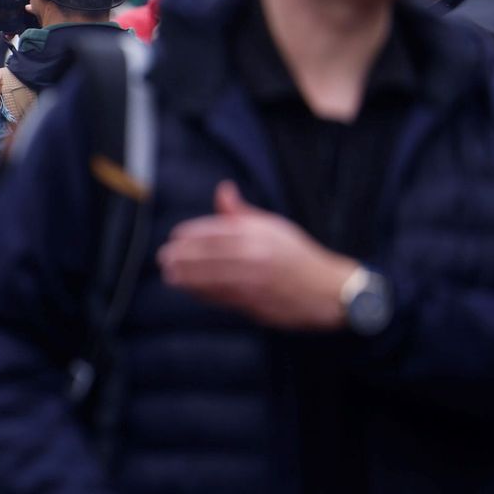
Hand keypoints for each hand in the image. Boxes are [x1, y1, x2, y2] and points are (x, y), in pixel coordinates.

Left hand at [158, 182, 354, 329]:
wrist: (330, 291)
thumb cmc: (298, 255)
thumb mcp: (274, 227)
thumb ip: (242, 213)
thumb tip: (222, 189)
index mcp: (258, 235)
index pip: (215, 232)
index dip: (191, 234)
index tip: (174, 236)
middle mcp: (254, 257)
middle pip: (208, 256)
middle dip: (182, 257)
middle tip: (163, 258)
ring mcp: (254, 283)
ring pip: (211, 279)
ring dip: (187, 278)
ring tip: (170, 275)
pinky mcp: (255, 305)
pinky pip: (222, 298)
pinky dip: (203, 293)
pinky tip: (192, 290)